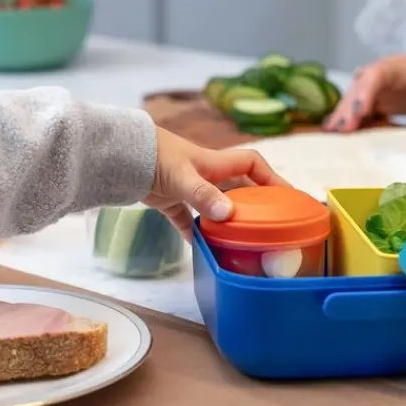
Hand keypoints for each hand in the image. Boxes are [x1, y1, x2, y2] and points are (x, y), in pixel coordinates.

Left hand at [145, 128, 286, 237]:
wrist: (117, 155)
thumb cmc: (153, 157)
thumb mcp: (182, 176)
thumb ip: (204, 195)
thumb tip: (229, 214)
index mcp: (214, 162)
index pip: (251, 164)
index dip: (272, 177)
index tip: (287, 196)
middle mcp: (204, 174)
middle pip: (237, 187)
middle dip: (254, 203)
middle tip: (271, 224)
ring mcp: (186, 187)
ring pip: (214, 205)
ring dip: (226, 220)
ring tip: (242, 240)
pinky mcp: (167, 200)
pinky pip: (187, 219)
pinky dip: (195, 233)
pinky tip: (202, 249)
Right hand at [324, 50, 405, 131]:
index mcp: (399, 67)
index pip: (377, 75)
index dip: (366, 91)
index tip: (360, 110)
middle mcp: (380, 75)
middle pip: (358, 89)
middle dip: (348, 109)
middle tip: (341, 130)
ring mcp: (374, 87)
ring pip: (353, 100)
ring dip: (342, 116)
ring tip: (330, 135)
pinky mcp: (374, 100)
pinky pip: (357, 110)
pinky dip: (347, 122)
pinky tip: (334, 135)